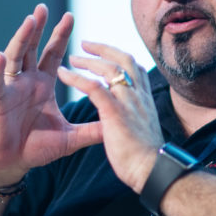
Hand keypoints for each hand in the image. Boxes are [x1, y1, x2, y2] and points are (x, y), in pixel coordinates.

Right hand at [0, 4, 102, 185]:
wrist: (10, 164)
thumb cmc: (35, 148)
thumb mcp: (70, 138)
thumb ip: (93, 130)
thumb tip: (119, 126)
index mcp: (43, 85)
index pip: (53, 54)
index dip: (61, 35)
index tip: (71, 16)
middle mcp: (26, 81)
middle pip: (33, 48)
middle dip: (38, 28)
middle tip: (44, 7)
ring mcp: (10, 89)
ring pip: (14, 58)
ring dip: (21, 39)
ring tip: (29, 21)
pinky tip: (0, 57)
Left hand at [58, 41, 163, 192]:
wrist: (152, 170)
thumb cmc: (146, 158)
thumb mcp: (142, 130)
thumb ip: (134, 118)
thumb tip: (127, 120)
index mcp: (144, 99)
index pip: (134, 68)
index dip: (118, 58)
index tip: (106, 55)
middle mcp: (138, 95)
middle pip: (123, 59)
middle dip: (103, 49)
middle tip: (85, 44)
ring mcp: (128, 101)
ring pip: (109, 68)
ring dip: (89, 61)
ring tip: (72, 58)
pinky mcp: (115, 111)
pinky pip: (93, 87)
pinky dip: (77, 78)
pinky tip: (63, 73)